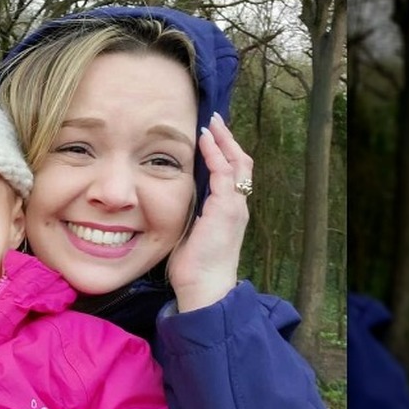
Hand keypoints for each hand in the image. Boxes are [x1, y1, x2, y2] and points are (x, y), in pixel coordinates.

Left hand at [168, 111, 252, 311]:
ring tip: (212, 123)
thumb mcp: (190, 234)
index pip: (232, 174)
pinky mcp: (226, 208)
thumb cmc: (195, 267)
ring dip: (223, 141)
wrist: (205, 287)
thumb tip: (168, 204)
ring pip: (236, 163)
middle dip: (227, 140)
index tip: (210, 137)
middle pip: (241, 163)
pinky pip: (224, 173)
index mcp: (228, 211)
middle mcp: (237, 205)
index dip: (223, 154)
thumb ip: (188, 215)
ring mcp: (234, 206)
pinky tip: (205, 141)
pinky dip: (215, 154)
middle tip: (215, 121)